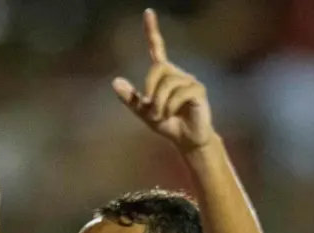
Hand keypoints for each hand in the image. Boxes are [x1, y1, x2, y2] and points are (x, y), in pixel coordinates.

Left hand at [112, 9, 213, 151]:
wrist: (185, 139)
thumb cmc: (166, 123)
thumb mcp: (143, 112)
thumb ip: (130, 98)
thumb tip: (115, 81)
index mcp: (163, 74)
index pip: (157, 47)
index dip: (151, 30)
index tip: (147, 12)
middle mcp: (177, 73)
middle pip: (157, 68)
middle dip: (150, 89)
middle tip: (151, 109)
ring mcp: (189, 80)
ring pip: (168, 83)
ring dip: (160, 103)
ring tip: (162, 115)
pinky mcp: (198, 90)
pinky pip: (180, 93)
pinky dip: (171, 106)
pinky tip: (173, 113)